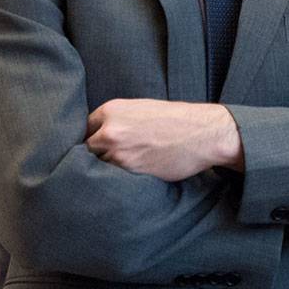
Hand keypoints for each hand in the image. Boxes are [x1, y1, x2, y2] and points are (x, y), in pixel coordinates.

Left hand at [87, 99, 242, 180]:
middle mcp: (110, 131)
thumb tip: (99, 136)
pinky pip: (114, 178)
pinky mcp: (130, 172)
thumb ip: (117, 120)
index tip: (95, 147)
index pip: (84, 128)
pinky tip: (132, 174)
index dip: (90, 139)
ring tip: (123, 168)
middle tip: (106, 161)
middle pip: (86, 150)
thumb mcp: (141, 109)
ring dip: (106, 170)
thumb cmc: (176, 120)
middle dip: (95, 155)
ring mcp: (119, 153)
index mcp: (111, 110)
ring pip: (99, 166)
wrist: (203, 133)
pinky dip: (119, 180)